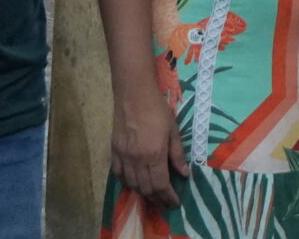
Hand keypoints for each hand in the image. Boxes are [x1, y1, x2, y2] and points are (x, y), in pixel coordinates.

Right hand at [109, 88, 190, 208]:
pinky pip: (118, 174)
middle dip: (157, 199)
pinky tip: (134, 183)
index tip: (174, 203)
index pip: (160, 185)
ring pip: (131, 184)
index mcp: (154, 155)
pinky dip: (127, 183)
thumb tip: (184, 174)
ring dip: (143, 193)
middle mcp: (136, 160)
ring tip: (152, 195)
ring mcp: (123, 157)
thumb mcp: (173, 131)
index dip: (168, 197)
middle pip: (146, 188)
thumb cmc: (157, 110)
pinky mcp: (114, 151)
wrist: (134, 94)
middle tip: (165, 202)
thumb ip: (177, 154)